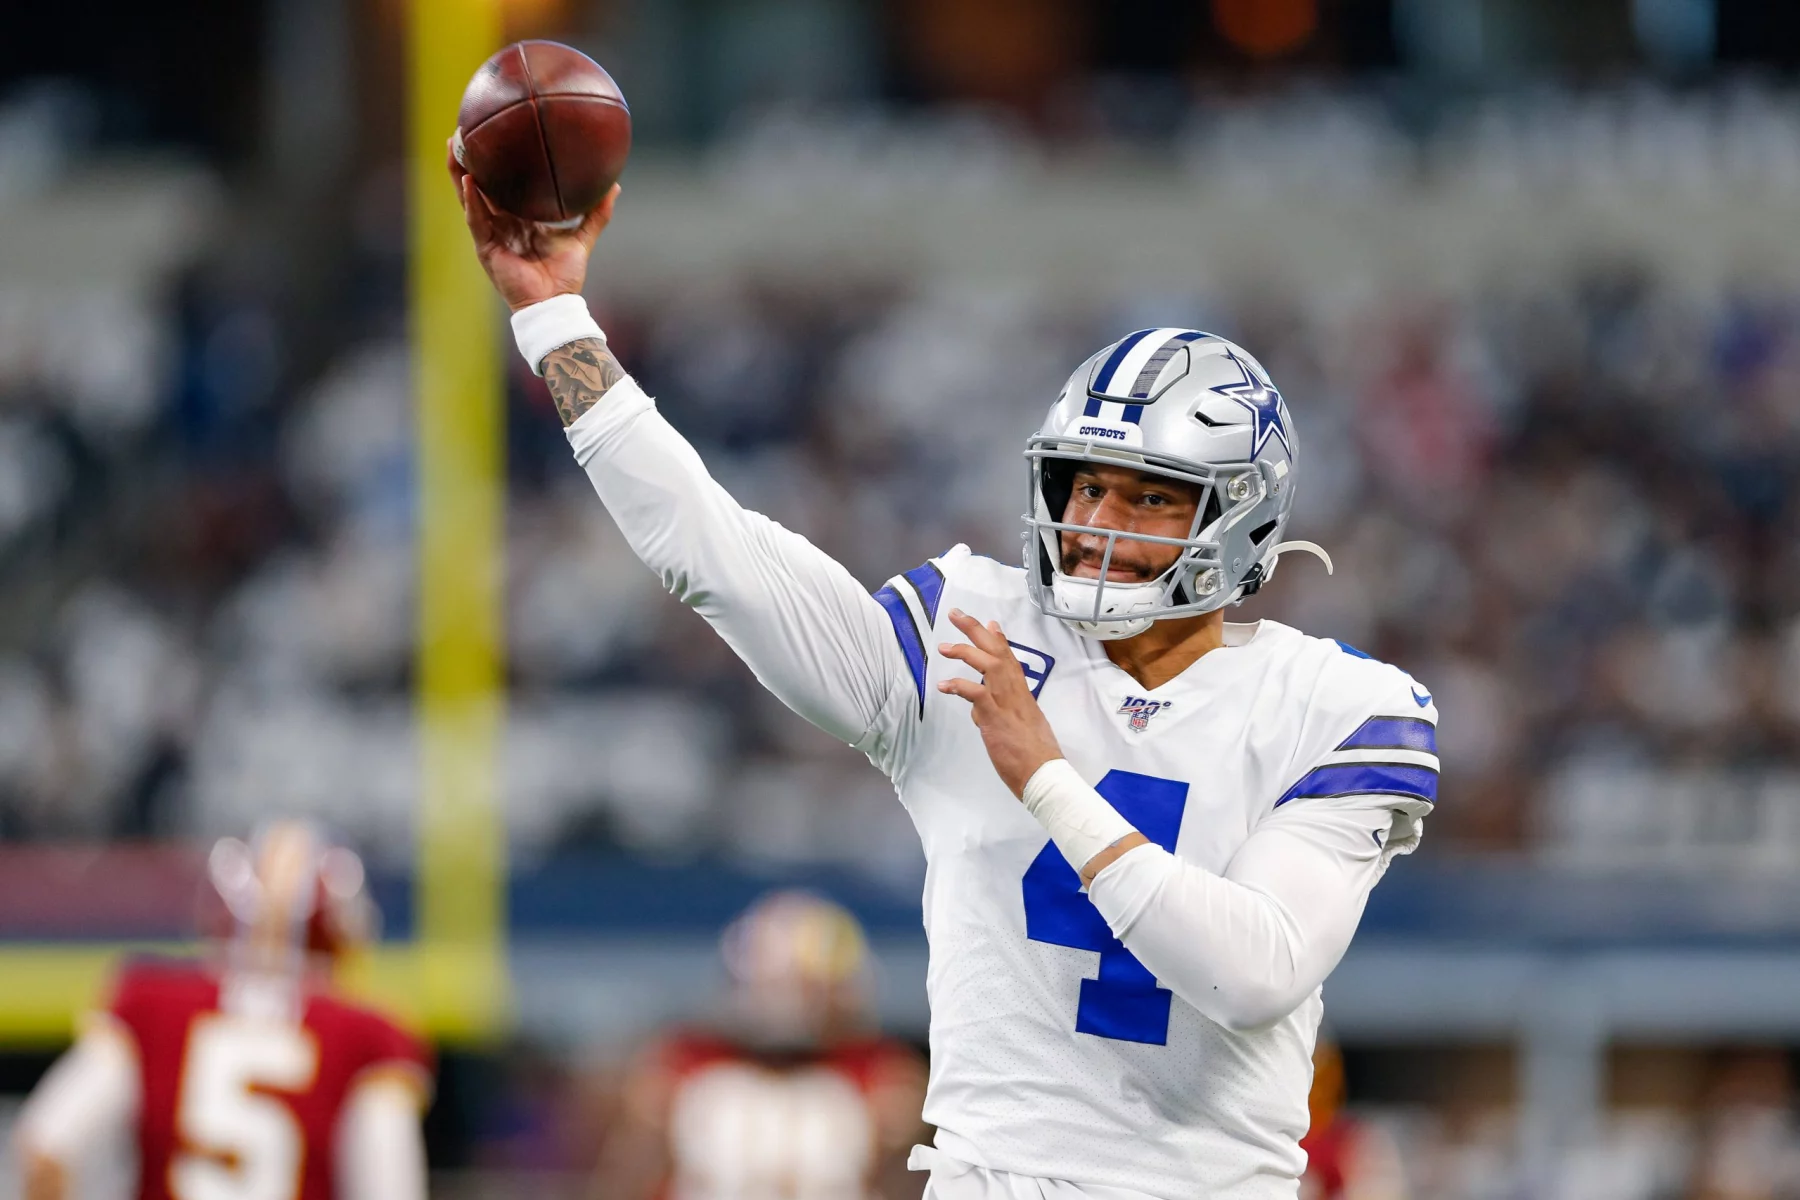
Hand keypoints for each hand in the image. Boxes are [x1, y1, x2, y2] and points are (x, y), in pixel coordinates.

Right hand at [447, 134, 618, 311]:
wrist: (555, 303)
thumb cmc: (564, 275)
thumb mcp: (582, 236)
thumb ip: (596, 213)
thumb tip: (614, 186)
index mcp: (517, 219)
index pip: (500, 186)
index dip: (493, 164)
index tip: (490, 136)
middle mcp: (500, 223)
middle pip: (478, 186)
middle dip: (467, 161)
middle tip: (461, 132)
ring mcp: (490, 235)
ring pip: (469, 199)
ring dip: (459, 173)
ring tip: (453, 147)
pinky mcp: (486, 248)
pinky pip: (476, 220)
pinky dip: (472, 200)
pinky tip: (468, 180)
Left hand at [937, 609, 1064, 797]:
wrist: (1044, 775)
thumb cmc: (1034, 757)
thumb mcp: (1019, 729)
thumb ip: (999, 714)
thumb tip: (979, 711)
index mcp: (1023, 696)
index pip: (1010, 660)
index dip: (999, 640)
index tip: (990, 623)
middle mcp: (1016, 693)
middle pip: (997, 653)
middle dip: (976, 631)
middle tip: (956, 614)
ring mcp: (1007, 704)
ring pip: (988, 665)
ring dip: (965, 651)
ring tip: (944, 646)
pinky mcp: (996, 718)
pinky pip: (977, 694)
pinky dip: (960, 685)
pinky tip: (944, 686)